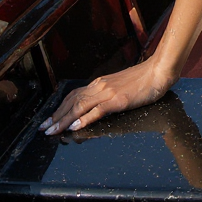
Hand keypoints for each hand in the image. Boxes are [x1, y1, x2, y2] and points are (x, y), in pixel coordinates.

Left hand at [40, 58, 174, 135]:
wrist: (159, 71)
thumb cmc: (143, 79)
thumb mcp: (120, 86)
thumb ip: (105, 95)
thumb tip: (92, 108)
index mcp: (100, 83)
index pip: (73, 96)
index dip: (59, 109)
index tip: (49, 120)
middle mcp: (100, 86)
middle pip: (72, 102)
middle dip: (56, 116)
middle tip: (43, 128)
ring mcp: (108, 93)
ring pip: (79, 106)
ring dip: (64, 119)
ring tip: (53, 130)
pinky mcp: (117, 100)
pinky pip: (97, 110)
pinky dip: (83, 118)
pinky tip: (75, 126)